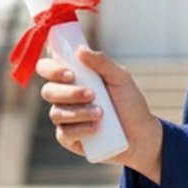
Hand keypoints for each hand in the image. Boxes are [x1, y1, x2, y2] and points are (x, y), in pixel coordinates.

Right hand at [36, 44, 164, 182]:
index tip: (70, 74)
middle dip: (69, 92)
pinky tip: (96, 128)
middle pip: (48, 91)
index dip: (51, 69)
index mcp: (73, 78)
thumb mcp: (120, 78)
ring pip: (56, 113)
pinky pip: (64, 133)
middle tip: (92, 94)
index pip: (48, 68)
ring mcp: (65, 118)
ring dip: (79, 112)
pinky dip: (81, 130)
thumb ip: (102, 62)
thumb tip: (80, 49)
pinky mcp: (69, 138)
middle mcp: (64, 97)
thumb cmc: (129, 102)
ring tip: (101, 113)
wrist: (140, 134)